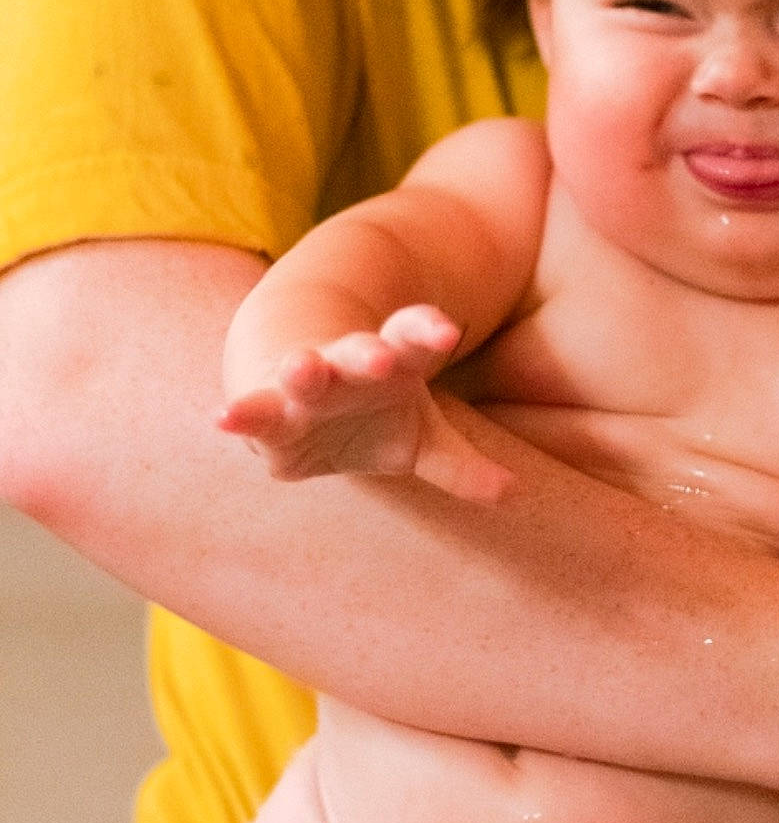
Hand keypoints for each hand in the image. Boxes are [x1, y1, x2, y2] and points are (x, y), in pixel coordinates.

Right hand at [218, 304, 509, 498]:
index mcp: (394, 359)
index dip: (427, 331)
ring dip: (303, 368)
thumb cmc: (371, 415)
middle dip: (368, 352)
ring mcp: (305, 384)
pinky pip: (255, 412)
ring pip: (305, 371)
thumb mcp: (419, 438)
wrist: (297, 385)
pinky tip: (223, 417)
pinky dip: (240, 413)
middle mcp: (347, 365)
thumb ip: (459, 463)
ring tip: (300, 365)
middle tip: (379, 355)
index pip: (414, 337)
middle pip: (360, 352)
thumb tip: (511, 492)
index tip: (445, 331)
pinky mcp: (270, 414)